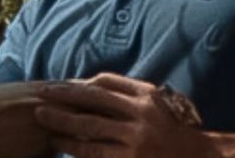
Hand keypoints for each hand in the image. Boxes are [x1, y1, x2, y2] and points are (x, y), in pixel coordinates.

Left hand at [35, 73, 207, 157]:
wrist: (195, 155)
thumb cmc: (169, 127)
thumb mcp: (155, 101)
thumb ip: (127, 91)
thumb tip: (89, 84)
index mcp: (146, 96)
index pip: (105, 85)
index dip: (77, 86)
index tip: (55, 87)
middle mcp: (141, 114)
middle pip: (94, 103)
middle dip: (63, 100)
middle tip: (39, 99)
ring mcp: (135, 139)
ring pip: (90, 129)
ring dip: (63, 124)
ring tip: (43, 120)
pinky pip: (94, 153)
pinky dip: (75, 147)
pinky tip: (60, 143)